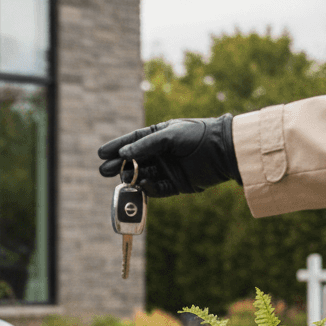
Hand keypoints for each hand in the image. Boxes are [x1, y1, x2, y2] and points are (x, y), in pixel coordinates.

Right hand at [98, 114, 240, 196]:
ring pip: (142, 176)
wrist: (224, 151)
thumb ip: (146, 145)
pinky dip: (148, 188)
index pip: (133, 141)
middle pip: (134, 161)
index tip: (101, 153)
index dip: (116, 147)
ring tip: (122, 179)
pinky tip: (142, 184)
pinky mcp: (175, 185)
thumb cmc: (198, 136)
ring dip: (131, 179)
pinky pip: (156, 189)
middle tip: (103, 171)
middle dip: (118, 166)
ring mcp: (167, 170)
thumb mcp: (170, 136)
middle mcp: (161, 153)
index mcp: (159, 136)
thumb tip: (123, 153)